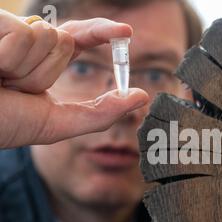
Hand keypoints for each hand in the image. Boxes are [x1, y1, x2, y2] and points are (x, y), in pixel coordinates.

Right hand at [0, 10, 148, 147]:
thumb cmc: (5, 123)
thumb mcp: (58, 123)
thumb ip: (101, 113)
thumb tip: (142, 98)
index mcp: (42, 61)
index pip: (77, 38)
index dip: (101, 32)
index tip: (126, 31)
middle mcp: (27, 42)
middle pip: (63, 41)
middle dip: (44, 72)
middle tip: (13, 88)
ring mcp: (9, 30)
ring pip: (47, 37)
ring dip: (26, 70)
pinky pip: (24, 35)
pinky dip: (10, 59)